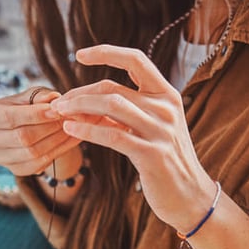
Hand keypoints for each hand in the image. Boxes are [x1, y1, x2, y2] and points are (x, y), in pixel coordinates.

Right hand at [0, 87, 81, 176]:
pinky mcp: (14, 169)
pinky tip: (71, 139)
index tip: (57, 110)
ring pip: (32, 152)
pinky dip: (58, 151)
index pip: (9, 117)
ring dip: (57, 140)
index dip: (35, 114)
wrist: (24, 126)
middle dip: (49, 127)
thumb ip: (39, 96)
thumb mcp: (29, 96)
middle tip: (70, 118)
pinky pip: (38, 164)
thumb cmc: (25, 106)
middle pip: (21, 137)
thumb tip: (53, 99)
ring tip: (73, 127)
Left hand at [51, 44, 215, 232]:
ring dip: (79, 107)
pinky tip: (70, 130)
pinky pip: (112, 136)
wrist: (190, 196)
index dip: (106, 52)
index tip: (79, 54)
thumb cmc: (165, 161)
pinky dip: (86, 131)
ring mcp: (160, 131)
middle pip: (112, 88)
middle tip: (58, 103)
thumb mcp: (150, 128)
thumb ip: (127, 111)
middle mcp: (166, 108)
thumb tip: (88, 99)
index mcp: (167, 95)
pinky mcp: (152, 154)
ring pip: (110, 106)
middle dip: (79, 93)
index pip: (136, 60)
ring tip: (60, 113)